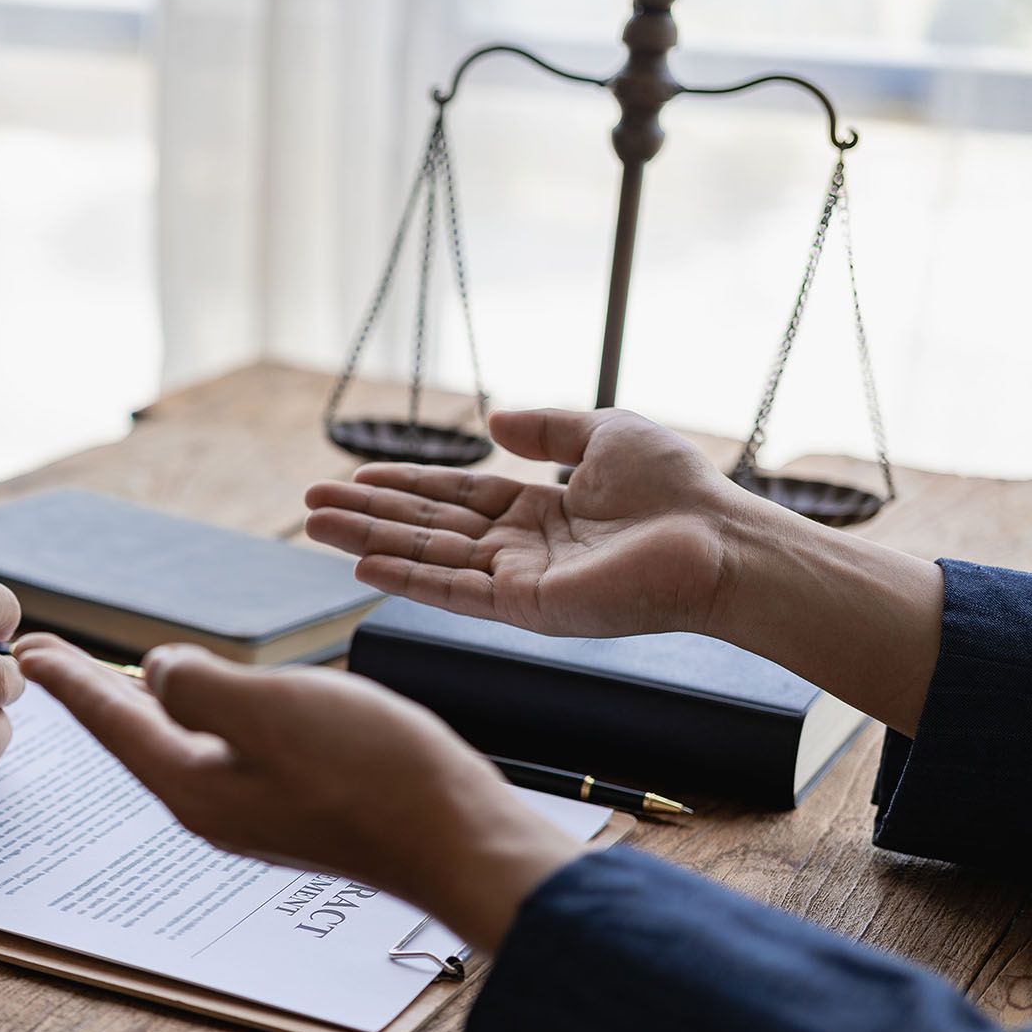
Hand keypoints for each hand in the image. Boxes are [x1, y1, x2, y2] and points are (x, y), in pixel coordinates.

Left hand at [14, 634, 581, 952]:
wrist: (458, 838)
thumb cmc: (369, 773)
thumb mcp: (269, 709)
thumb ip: (197, 686)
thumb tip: (157, 672)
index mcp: (195, 784)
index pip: (114, 721)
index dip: (69, 679)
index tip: (24, 651)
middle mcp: (215, 806)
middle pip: (137, 736)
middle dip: (94, 694)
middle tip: (48, 658)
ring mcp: (257, 811)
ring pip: (182, 745)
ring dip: (143, 706)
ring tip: (114, 677)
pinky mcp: (298, 806)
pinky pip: (228, 751)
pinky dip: (200, 718)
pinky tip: (210, 706)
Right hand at [306, 408, 753, 637]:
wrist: (721, 543)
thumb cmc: (680, 491)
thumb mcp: (606, 434)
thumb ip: (548, 429)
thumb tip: (492, 422)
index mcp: (539, 513)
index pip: (456, 498)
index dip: (405, 484)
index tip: (354, 474)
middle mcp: (520, 551)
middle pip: (428, 527)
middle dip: (368, 513)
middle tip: (309, 503)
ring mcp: (519, 583)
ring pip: (429, 556)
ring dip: (368, 541)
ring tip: (313, 524)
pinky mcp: (527, 609)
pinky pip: (454, 591)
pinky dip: (407, 577)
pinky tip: (362, 564)